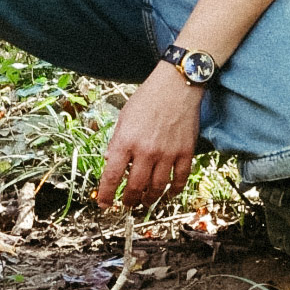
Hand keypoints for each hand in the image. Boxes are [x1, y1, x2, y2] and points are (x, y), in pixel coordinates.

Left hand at [96, 62, 202, 209]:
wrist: (175, 86)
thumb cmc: (147, 98)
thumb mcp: (124, 117)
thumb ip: (117, 141)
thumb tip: (109, 162)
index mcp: (126, 140)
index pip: (112, 175)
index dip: (106, 194)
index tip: (104, 204)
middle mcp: (145, 150)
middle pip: (135, 187)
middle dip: (129, 200)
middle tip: (127, 204)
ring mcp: (167, 153)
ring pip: (157, 188)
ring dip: (149, 199)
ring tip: (145, 202)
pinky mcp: (185, 152)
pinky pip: (179, 179)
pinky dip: (173, 190)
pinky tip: (168, 193)